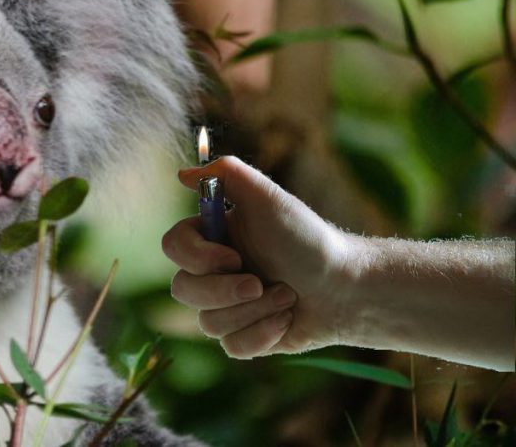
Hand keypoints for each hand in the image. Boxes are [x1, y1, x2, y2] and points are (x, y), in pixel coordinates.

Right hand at [162, 156, 354, 357]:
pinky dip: (263, 334)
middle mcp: (213, 272)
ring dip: (255, 310)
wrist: (347, 286)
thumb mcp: (268, 197)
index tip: (233, 256)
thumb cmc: (307, 238)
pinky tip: (287, 320)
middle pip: (182, 290)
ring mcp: (226, 307)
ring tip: (287, 297)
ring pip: (208, 322)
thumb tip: (182, 173)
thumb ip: (226, 173)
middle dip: (226, 290)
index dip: (198, 257)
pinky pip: (231, 346)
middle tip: (261, 282)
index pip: (172, 247)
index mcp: (212, 238)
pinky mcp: (243, 336)